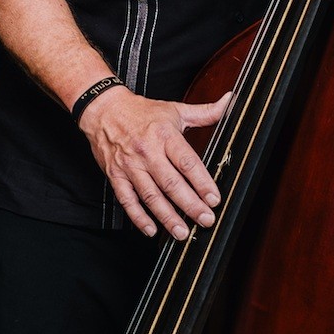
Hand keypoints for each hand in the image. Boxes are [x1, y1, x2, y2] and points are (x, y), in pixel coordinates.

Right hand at [79, 83, 231, 240]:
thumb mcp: (175, 109)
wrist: (103, 109)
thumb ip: (205, 111)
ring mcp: (130, 166)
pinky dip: (138, 217)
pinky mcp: (115, 175)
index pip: (187, 162)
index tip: (214, 198)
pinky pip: (127, 200)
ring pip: (151, 195)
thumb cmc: (141, 112)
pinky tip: (151, 229)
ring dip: (167, 216)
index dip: (202, 182)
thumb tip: (230, 102)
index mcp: (164, 135)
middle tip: (205, 219)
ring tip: (182, 232)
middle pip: (171, 183)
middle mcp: (148, 152)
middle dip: (190, 205)